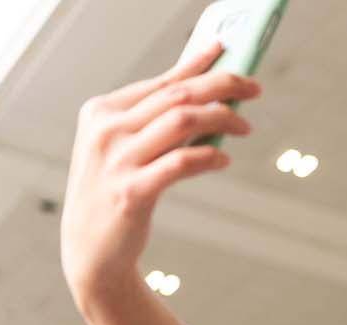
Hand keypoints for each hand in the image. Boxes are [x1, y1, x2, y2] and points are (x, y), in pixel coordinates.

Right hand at [60, 41, 260, 309]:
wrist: (91, 250)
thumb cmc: (118, 191)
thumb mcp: (126, 147)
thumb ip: (158, 119)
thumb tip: (208, 91)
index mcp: (102, 111)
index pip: (162, 80)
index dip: (199, 63)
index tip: (229, 51)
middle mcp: (106, 130)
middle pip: (177, 94)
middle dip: (222, 85)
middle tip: (254, 87)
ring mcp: (117, 161)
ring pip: (182, 120)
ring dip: (222, 117)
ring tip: (245, 125)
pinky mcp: (131, 193)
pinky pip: (180, 163)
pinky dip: (209, 157)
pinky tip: (223, 159)